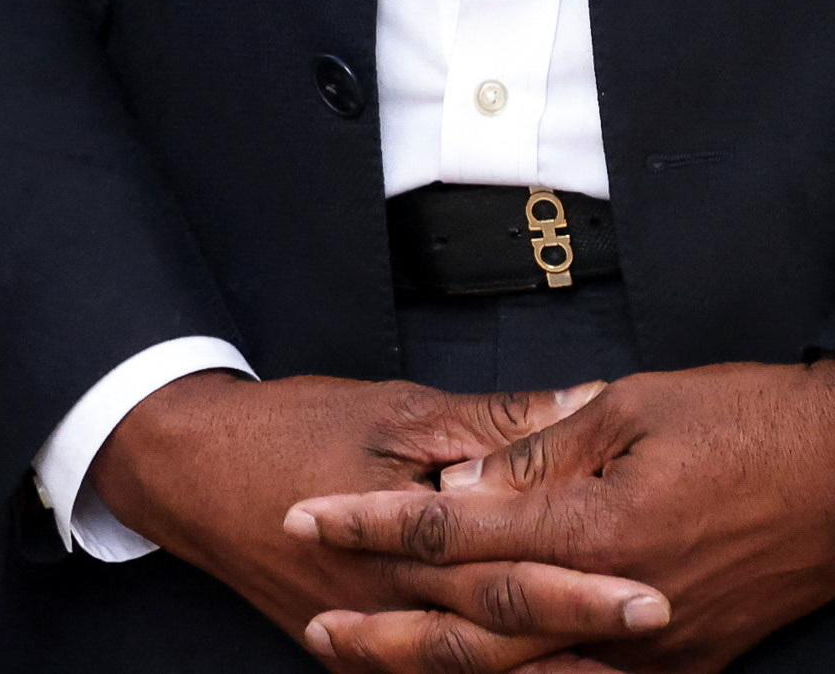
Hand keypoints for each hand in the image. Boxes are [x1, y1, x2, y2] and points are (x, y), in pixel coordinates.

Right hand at [91, 372, 656, 668]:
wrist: (186, 469)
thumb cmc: (287, 428)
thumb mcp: (392, 409)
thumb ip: (491, 422)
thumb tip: (581, 405)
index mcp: (397, 536)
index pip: (504, 569)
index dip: (580, 581)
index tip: (652, 584)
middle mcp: (387, 598)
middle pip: (499, 632)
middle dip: (582, 633)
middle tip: (658, 622)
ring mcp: (366, 631)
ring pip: (468, 668)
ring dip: (544, 673)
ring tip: (618, 673)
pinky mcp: (350, 644)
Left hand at [290, 363, 834, 672]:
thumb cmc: (749, 423)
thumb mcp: (629, 408)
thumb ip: (535, 452)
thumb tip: (456, 484)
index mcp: (602, 525)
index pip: (456, 529)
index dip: (372, 525)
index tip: (308, 517)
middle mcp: (623, 601)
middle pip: (478, 631)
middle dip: (386, 630)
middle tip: (315, 622)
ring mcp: (660, 648)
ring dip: (441, 671)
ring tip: (367, 661)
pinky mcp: (690, 665)